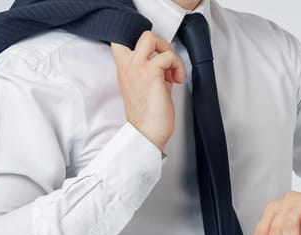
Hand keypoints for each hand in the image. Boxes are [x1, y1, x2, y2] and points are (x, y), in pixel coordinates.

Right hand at [110, 31, 184, 151]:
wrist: (147, 132)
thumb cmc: (148, 115)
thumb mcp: (147, 86)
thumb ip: (154, 71)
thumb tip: (167, 64)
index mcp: (124, 68)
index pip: (123, 41)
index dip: (145, 43)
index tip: (157, 55)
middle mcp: (128, 65)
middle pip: (142, 34)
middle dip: (161, 43)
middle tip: (167, 60)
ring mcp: (137, 67)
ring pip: (151, 37)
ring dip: (169, 52)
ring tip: (173, 70)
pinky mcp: (151, 73)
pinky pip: (168, 56)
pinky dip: (177, 66)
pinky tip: (177, 79)